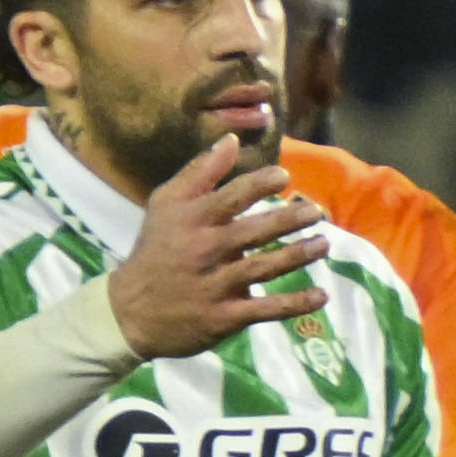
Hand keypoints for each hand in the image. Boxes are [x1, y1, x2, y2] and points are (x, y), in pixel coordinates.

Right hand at [108, 136, 328, 358]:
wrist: (131, 310)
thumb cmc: (157, 249)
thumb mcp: (166, 205)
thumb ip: (200, 172)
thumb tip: (232, 139)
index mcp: (192, 219)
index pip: (230, 197)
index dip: (259, 185)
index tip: (284, 177)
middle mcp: (205, 250)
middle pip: (254, 232)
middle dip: (288, 220)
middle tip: (316, 211)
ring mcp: (216, 285)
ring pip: (264, 268)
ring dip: (298, 256)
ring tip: (324, 244)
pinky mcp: (226, 316)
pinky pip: (266, 309)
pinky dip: (295, 304)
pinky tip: (320, 296)